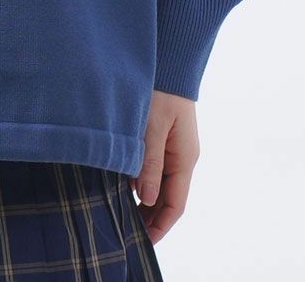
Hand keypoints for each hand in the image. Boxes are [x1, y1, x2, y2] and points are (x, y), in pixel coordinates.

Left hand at [131, 88, 199, 243]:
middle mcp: (182, 158)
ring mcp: (173, 148)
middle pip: (167, 198)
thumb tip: (145, 199)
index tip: (143, 243)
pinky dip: (140, 179)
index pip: (175, 205)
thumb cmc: (161, 91)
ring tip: (119, 212)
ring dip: (143, 199)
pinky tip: (122, 184)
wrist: (169, 61)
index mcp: (184, 160)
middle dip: (149, 217)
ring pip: (159, 183)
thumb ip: (150, 163)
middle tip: (126, 232)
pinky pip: (154, 167)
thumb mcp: (152, 127)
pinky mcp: (163, 137)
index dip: (160, 226)